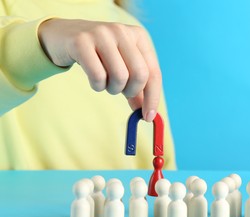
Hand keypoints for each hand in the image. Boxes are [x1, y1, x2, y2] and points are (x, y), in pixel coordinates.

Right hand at [38, 18, 161, 121]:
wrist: (62, 36)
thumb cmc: (99, 56)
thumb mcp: (122, 67)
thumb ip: (136, 88)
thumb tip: (148, 114)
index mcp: (138, 36)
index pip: (153, 72)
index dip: (153, 98)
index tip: (148, 117)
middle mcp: (122, 31)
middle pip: (140, 75)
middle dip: (131, 92)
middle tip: (122, 93)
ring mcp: (102, 34)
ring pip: (120, 77)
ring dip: (112, 89)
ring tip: (106, 83)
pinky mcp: (81, 41)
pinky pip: (98, 76)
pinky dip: (97, 86)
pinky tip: (94, 80)